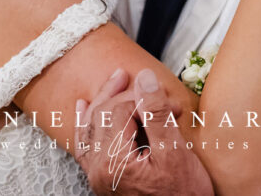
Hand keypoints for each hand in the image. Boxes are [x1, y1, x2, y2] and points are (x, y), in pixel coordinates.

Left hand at [75, 69, 212, 195]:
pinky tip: (85, 109)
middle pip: (102, 115)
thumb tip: (144, 79)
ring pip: (91, 127)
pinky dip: (86, 124)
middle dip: (126, 96)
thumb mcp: (175, 153)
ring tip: (116, 81)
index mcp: (113, 161)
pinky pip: (86, 146)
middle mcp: (98, 169)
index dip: (147, 100)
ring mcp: (97, 176)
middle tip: (147, 83)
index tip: (173, 105)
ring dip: (104, 102)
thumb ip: (156, 114)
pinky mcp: (102, 181)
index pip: (121, 111)